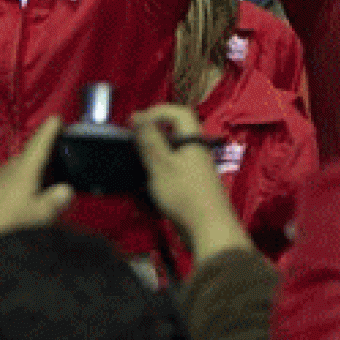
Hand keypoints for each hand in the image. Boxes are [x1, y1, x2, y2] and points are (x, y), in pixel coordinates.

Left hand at [0, 116, 73, 283]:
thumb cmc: (9, 225)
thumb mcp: (41, 215)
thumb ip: (56, 200)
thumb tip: (66, 190)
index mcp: (24, 169)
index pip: (39, 143)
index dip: (50, 130)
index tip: (57, 118)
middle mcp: (9, 169)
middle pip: (30, 156)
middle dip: (45, 156)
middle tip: (61, 160)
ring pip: (20, 170)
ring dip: (33, 173)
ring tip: (47, 184)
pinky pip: (11, 181)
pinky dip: (22, 184)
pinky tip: (26, 200)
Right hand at [130, 104, 250, 261]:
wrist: (208, 229)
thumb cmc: (184, 193)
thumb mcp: (162, 163)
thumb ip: (149, 139)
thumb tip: (137, 116)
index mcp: (193, 140)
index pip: (179, 113)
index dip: (157, 111)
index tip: (135, 121)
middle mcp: (195, 151)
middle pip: (173, 133)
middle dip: (150, 134)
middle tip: (130, 142)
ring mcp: (193, 169)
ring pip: (169, 153)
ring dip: (151, 155)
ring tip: (133, 162)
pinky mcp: (189, 185)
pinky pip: (170, 171)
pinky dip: (156, 172)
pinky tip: (143, 182)